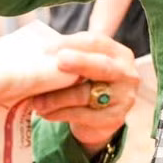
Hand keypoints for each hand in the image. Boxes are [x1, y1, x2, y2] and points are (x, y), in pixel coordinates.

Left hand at [30, 33, 138, 151]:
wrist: (99, 120)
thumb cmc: (88, 84)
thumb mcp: (85, 65)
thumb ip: (71, 54)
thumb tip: (40, 48)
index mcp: (119, 53)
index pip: (96, 42)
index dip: (71, 43)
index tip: (46, 47)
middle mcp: (126, 74)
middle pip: (101, 66)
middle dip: (79, 63)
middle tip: (58, 61)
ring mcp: (123, 98)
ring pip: (86, 95)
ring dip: (57, 98)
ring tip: (36, 101)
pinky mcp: (113, 120)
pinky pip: (82, 116)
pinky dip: (60, 114)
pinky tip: (45, 113)